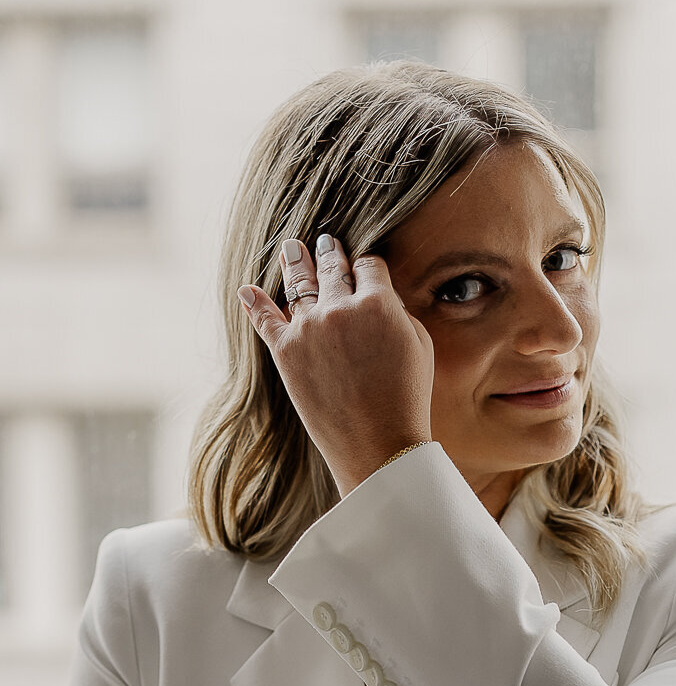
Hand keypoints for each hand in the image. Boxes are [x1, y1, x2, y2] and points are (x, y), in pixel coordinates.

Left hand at [238, 233, 433, 497]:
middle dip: (330, 252)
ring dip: (294, 262)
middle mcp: (339, 307)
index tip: (365, 268)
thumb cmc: (407, 398)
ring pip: (298, 284)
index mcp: (378, 302)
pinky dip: (254, 302)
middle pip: (332, 267)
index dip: (368, 267)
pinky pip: (264, 319)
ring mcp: (308, 328)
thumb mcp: (419, 345)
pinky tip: (247, 290)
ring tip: (290, 248)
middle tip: (325, 241)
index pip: (369, 266)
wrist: (379, 444)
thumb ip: (397, 313)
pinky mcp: (284, 351)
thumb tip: (378, 301)